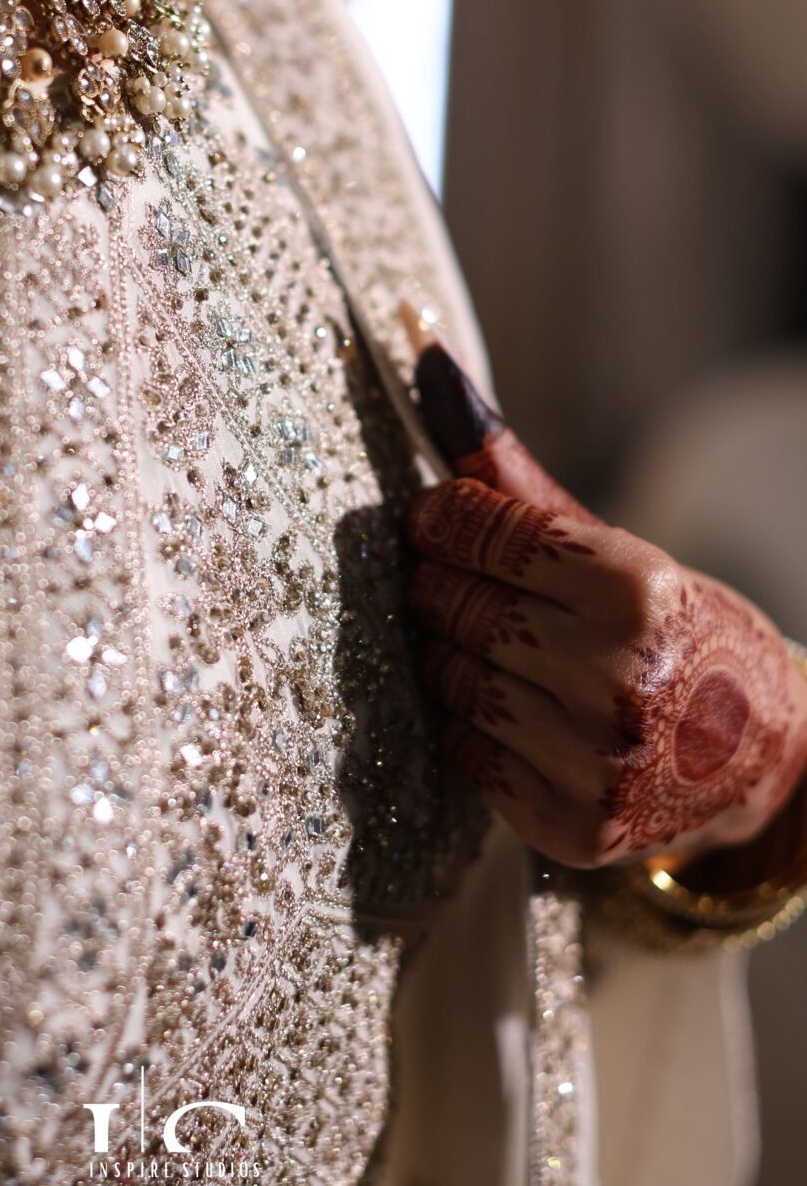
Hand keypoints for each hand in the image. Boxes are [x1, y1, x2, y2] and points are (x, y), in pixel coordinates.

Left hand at [405, 344, 806, 870]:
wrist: (759, 755)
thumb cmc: (675, 631)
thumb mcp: (613, 548)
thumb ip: (510, 476)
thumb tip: (425, 359)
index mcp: (636, 587)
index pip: (481, 532)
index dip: (442, 517)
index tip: (437, 517)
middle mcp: (618, 675)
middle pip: (455, 605)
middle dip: (437, 583)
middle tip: (453, 579)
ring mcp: (595, 760)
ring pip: (448, 679)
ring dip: (448, 655)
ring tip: (490, 644)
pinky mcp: (573, 826)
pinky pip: (464, 754)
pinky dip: (469, 725)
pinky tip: (511, 708)